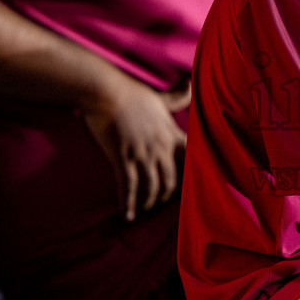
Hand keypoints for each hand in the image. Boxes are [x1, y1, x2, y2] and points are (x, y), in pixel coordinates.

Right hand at [82, 74, 191, 220]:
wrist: (105, 90)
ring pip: (152, 187)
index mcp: (171, 133)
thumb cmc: (132, 92)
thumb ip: (178, 97)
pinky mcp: (122, 158)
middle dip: (166, 196)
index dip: (192, 175)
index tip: (194, 188)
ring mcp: (142, 154)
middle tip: (160, 203)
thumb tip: (191, 84)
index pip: (190, 159)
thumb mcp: (160, 97)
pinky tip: (127, 215)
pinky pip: (128, 188)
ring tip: (144, 210)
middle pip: (171, 180)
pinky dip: (128, 204)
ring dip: (149, 202)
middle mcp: (160, 147)